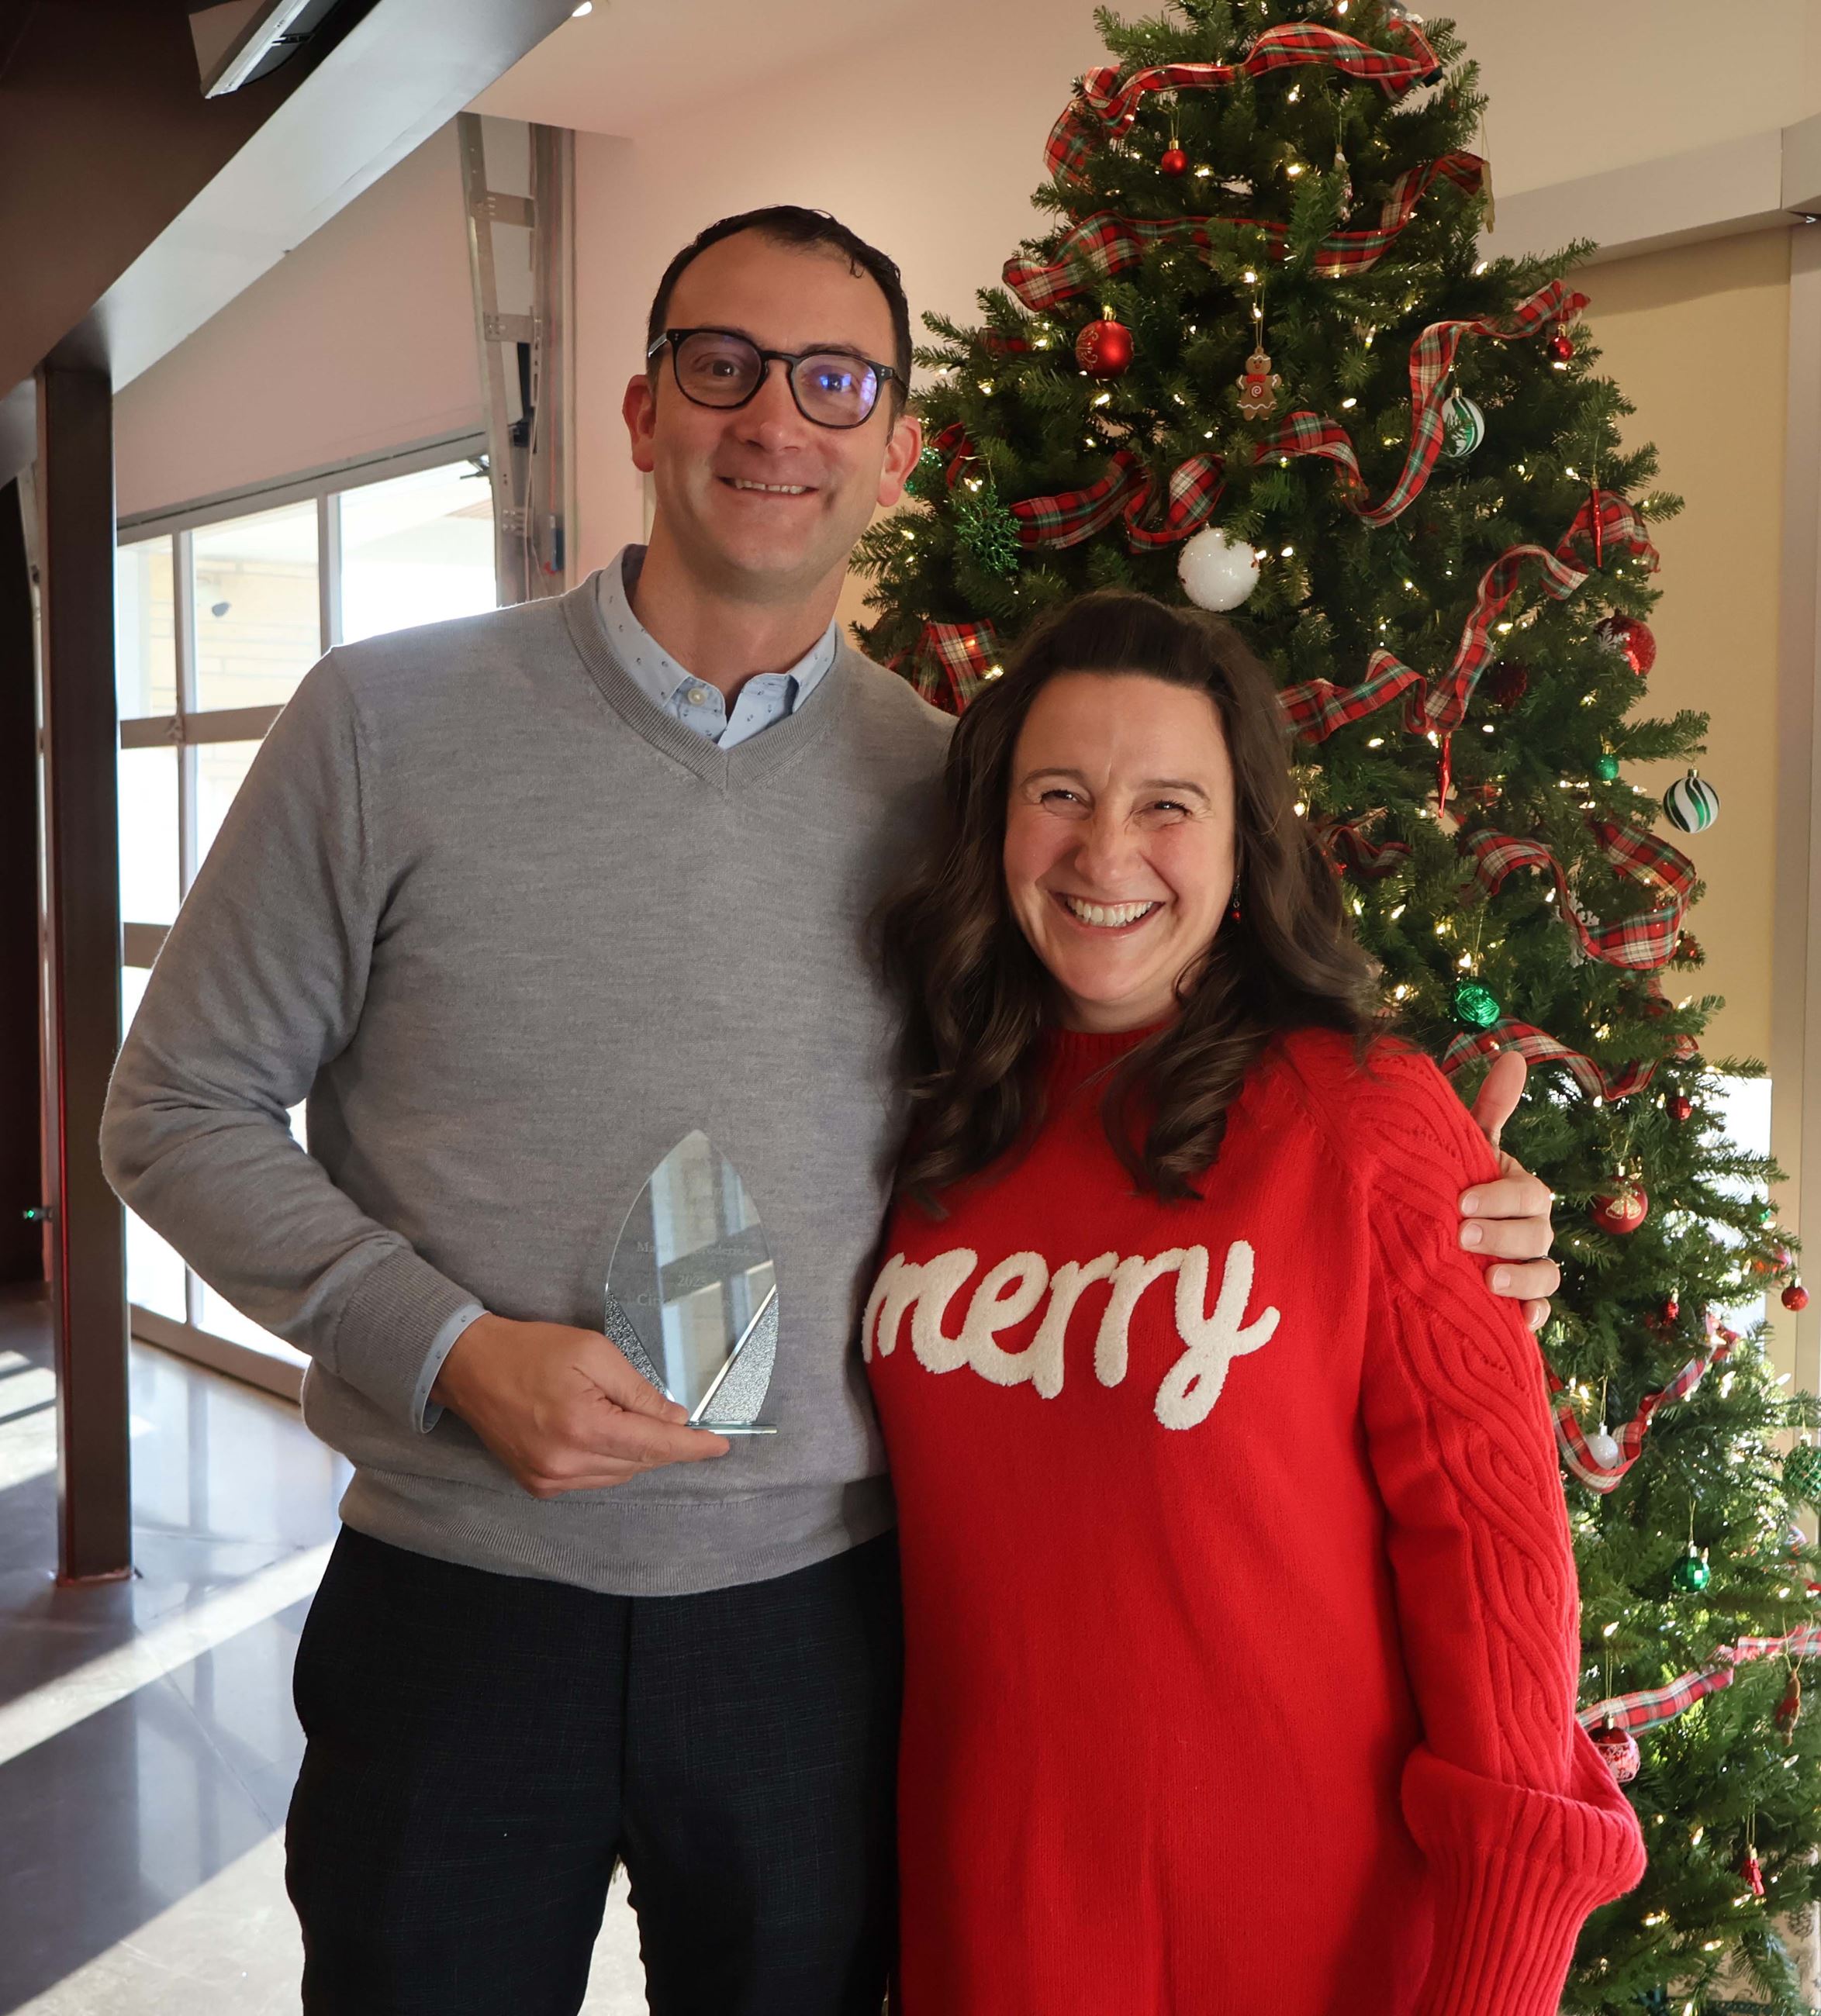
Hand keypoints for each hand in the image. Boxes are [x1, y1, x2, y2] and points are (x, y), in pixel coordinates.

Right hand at [431, 1312, 729, 1495]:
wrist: (470, 1366)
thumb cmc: (531, 1350)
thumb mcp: (593, 1352)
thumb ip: (637, 1390)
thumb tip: (674, 1419)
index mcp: (582, 1427)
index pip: (654, 1445)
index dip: (692, 1447)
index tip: (720, 1446)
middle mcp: (565, 1463)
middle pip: (639, 1462)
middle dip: (662, 1441)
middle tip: (671, 1415)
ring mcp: (548, 1479)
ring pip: (618, 1474)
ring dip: (634, 1451)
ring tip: (623, 1415)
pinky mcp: (537, 1485)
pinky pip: (592, 1479)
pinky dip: (608, 1459)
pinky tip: (600, 1432)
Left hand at [1458, 1051, 1559, 1331]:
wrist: (1430, 1241)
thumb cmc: (1452, 1188)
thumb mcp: (1466, 1152)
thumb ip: (1489, 1111)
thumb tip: (1512, 1056)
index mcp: (1520, 1192)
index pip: (1529, 1193)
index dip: (1501, 1197)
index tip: (1460, 1202)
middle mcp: (1532, 1230)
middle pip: (1538, 1234)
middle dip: (1504, 1235)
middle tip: (1462, 1237)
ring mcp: (1528, 1267)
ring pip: (1546, 1274)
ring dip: (1523, 1278)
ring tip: (1489, 1280)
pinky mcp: (1518, 1303)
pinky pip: (1539, 1313)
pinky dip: (1533, 1316)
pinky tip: (1518, 1320)